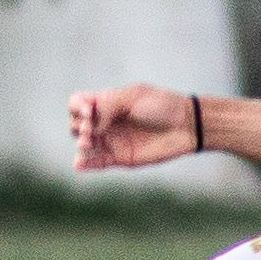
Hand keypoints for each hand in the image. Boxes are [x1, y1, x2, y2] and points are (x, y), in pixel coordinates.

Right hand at [69, 83, 202, 170]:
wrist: (184, 125)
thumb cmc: (160, 105)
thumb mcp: (132, 96)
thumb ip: (107, 106)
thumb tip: (89, 126)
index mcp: (106, 102)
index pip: (78, 103)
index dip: (77, 107)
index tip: (89, 110)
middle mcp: (105, 121)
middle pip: (76, 124)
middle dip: (78, 126)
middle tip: (90, 129)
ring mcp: (111, 140)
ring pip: (83, 144)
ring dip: (80, 143)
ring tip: (86, 143)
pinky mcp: (118, 158)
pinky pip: (96, 162)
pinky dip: (85, 163)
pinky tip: (80, 164)